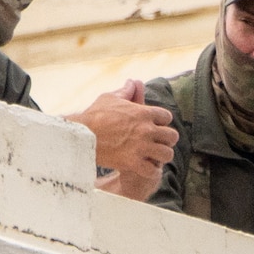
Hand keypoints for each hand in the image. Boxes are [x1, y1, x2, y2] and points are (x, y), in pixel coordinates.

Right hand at [76, 84, 178, 199]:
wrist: (82, 135)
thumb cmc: (94, 115)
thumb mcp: (110, 98)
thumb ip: (126, 91)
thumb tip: (134, 82)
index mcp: (144, 112)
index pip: (167, 117)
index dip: (161, 122)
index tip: (155, 126)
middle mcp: (146, 130)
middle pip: (172, 136)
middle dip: (166, 139)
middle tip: (158, 142)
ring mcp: (141, 147)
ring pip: (167, 154)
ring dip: (161, 156)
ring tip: (154, 156)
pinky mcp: (133, 163)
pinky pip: (153, 171)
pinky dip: (151, 171)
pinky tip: (145, 167)